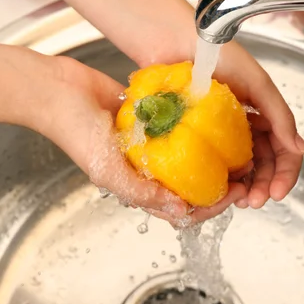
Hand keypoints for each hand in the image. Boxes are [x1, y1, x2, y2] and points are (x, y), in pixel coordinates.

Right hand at [46, 43, 303, 226]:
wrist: (61, 93)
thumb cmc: (76, 134)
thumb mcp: (107, 171)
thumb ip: (142, 193)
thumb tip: (181, 210)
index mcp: (138, 187)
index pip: (182, 208)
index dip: (210, 206)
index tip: (232, 193)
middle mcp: (149, 169)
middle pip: (192, 185)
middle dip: (219, 185)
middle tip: (243, 174)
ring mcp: (153, 143)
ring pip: (190, 158)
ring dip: (213, 159)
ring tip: (237, 152)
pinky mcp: (154, 119)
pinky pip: (182, 128)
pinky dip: (199, 131)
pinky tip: (218, 125)